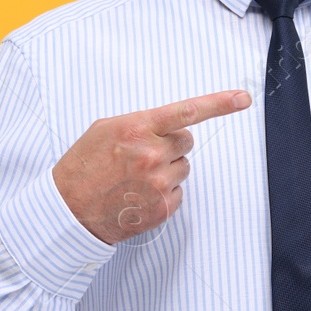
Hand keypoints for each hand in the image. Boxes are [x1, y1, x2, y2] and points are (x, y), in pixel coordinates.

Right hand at [53, 90, 252, 244]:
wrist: (67, 211)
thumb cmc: (83, 167)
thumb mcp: (105, 130)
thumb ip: (140, 123)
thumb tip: (166, 124)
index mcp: (137, 129)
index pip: (187, 111)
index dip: (220, 103)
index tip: (242, 98)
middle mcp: (151, 155)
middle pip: (186, 142)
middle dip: (170, 146)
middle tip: (143, 156)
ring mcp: (158, 183)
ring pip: (183, 168)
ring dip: (166, 170)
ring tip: (135, 178)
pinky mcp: (162, 208)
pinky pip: (179, 193)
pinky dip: (164, 194)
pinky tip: (139, 195)